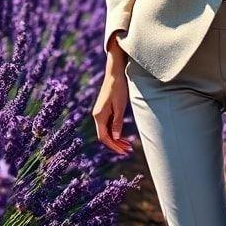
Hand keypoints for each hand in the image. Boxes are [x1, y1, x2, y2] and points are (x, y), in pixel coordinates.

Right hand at [92, 41, 132, 155]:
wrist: (114, 73)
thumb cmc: (118, 88)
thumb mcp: (120, 106)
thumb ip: (117, 122)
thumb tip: (116, 138)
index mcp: (99, 115)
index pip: (104, 137)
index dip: (113, 146)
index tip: (123, 152)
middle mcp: (97, 116)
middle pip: (105, 136)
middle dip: (116, 145)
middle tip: (128, 151)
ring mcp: (100, 113)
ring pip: (107, 131)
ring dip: (116, 139)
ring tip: (128, 145)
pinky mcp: (104, 110)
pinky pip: (108, 125)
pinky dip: (115, 132)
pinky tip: (123, 136)